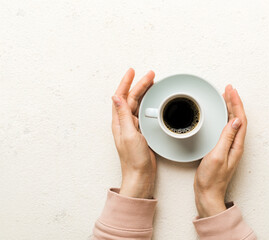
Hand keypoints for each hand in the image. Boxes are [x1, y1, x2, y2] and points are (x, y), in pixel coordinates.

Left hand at [111, 68, 155, 198]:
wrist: (141, 175)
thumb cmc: (134, 160)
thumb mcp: (128, 135)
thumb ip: (123, 115)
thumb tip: (116, 97)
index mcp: (119, 122)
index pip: (121, 96)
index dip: (126, 83)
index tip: (132, 72)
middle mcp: (125, 123)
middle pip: (131, 98)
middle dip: (139, 84)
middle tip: (149, 75)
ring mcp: (133, 127)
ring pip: (138, 104)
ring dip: (144, 92)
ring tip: (151, 83)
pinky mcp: (141, 132)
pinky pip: (143, 113)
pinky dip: (148, 104)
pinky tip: (152, 101)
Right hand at [194, 84, 246, 217]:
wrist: (207, 193)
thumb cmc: (211, 179)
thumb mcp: (218, 156)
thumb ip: (226, 138)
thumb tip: (236, 120)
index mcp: (236, 145)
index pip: (240, 118)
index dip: (236, 103)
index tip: (231, 91)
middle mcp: (235, 144)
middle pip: (238, 118)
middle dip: (234, 101)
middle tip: (228, 89)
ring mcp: (229, 146)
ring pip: (232, 122)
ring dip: (230, 108)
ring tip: (226, 97)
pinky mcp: (222, 148)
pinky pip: (226, 128)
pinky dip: (224, 117)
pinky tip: (220, 115)